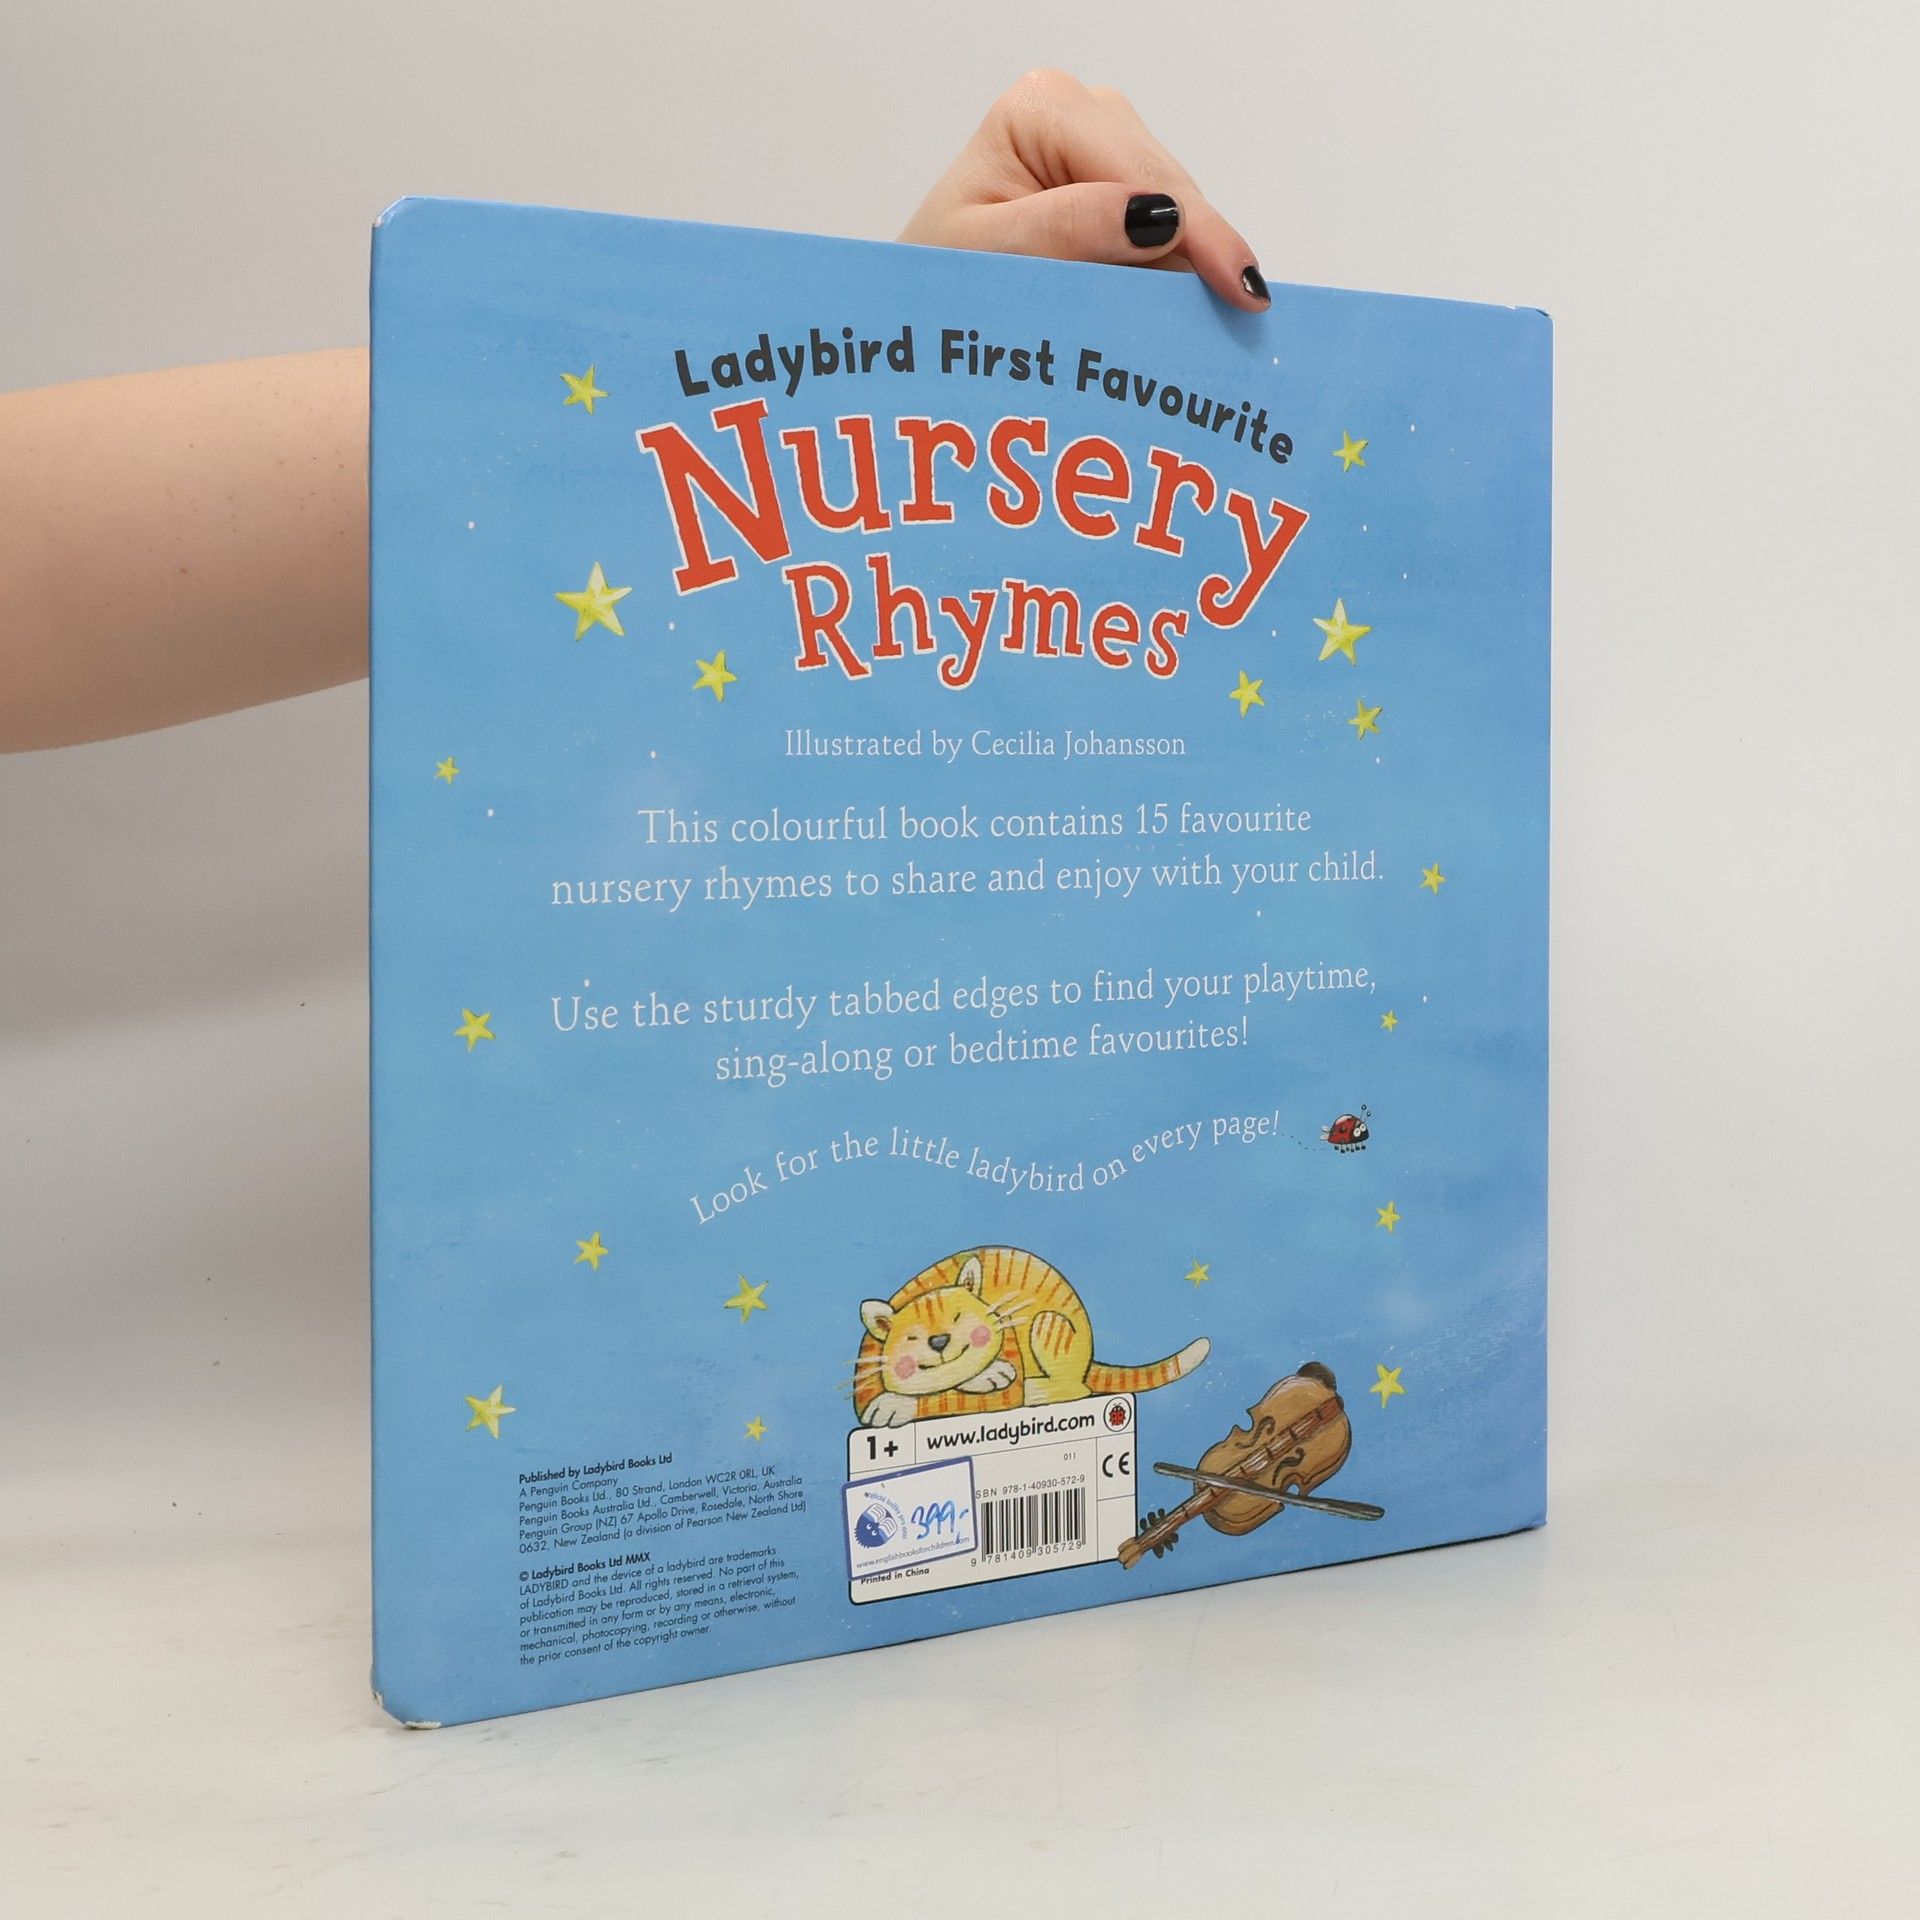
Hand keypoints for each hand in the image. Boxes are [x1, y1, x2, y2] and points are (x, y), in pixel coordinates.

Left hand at [901, 69, 1269, 310]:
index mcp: (1043, 108)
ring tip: (1206, 327)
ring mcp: (1104, 148)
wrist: (919, 307)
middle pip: (1170, 187)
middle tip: (1240, 319)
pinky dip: (1174, 276)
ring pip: (1179, 212)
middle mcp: (1081, 112)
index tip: (1242, 291)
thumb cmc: (937, 282)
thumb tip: (1160, 218)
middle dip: (1199, 253)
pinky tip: (1184, 313)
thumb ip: (1071, 233)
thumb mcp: (991, 260)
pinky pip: (1167, 233)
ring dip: (1189, 270)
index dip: (1198, 231)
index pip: (1142, 172)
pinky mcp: (1117, 188)